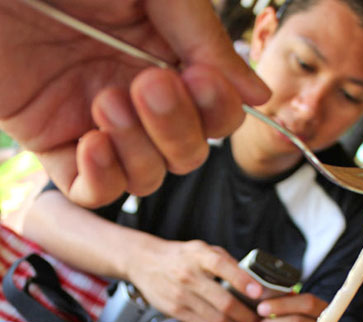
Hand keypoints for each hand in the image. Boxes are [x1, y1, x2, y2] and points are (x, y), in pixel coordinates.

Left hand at [0, 0, 268, 207]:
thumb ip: (204, 37)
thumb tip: (258, 93)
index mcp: (164, 53)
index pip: (216, 112)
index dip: (216, 109)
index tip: (198, 78)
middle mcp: (135, 92)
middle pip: (188, 153)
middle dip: (176, 130)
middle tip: (147, 86)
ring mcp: (96, 122)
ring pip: (148, 177)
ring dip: (138, 150)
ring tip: (105, 102)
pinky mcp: (54, 142)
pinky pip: (93, 192)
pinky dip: (102, 180)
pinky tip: (90, 143)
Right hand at [127, 237, 263, 321]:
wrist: (145, 262)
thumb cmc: (180, 256)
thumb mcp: (202, 249)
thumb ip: (225, 261)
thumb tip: (250, 281)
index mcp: (199, 256)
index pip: (223, 267)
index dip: (243, 281)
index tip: (258, 293)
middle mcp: (189, 275)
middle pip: (224, 302)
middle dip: (246, 315)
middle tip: (256, 319)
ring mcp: (180, 295)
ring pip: (215, 319)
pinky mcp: (174, 310)